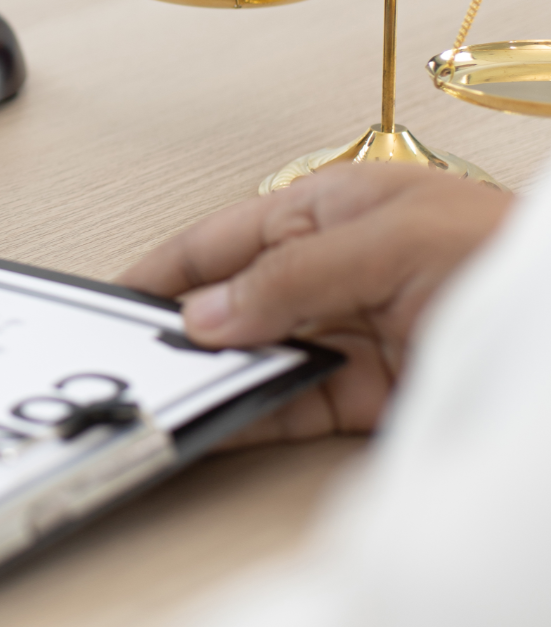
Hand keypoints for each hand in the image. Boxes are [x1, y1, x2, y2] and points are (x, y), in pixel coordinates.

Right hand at [118, 164, 510, 447]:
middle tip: (134, 356)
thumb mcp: (391, 240)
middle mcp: (336, 270)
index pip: (225, 237)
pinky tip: (221, 417)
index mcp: (333, 209)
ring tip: (169, 392)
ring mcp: (353, 333)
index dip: (168, 266)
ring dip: (216, 374)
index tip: (114, 297)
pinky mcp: (372, 394)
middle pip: (235, 301)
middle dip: (184, 327)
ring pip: (258, 356)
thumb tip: (208, 312)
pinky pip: (293, 402)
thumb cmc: (514, 255)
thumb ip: (292, 275)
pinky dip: (252, 412)